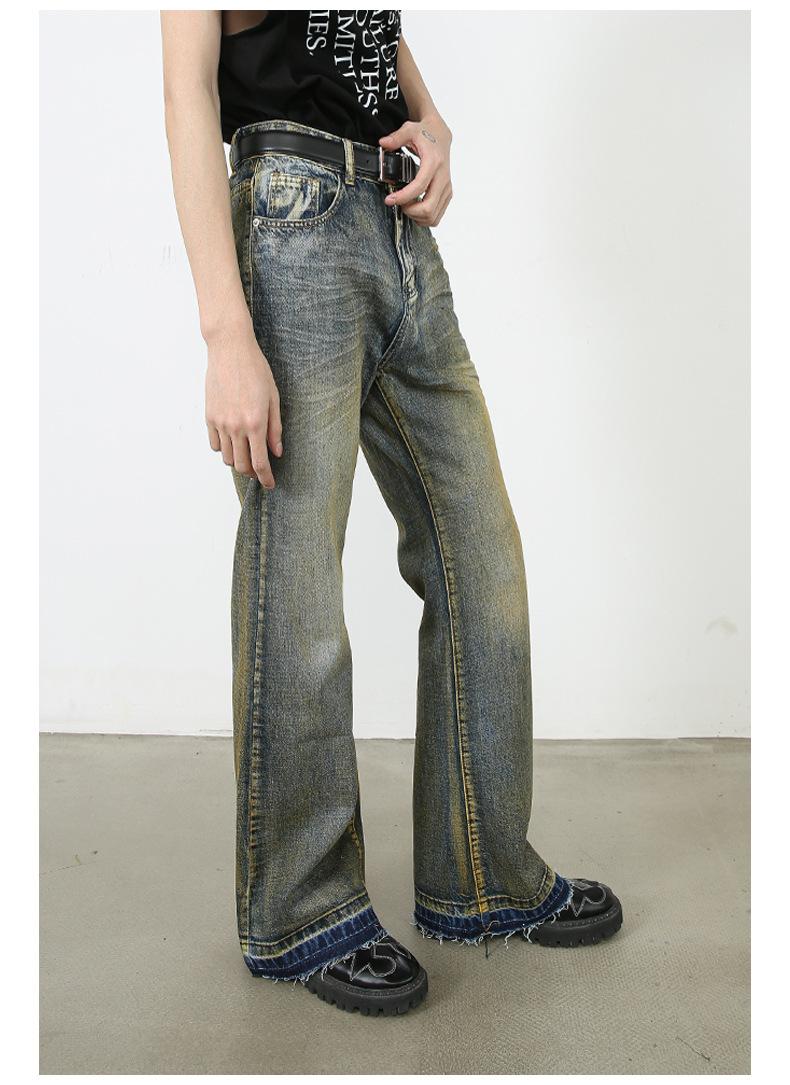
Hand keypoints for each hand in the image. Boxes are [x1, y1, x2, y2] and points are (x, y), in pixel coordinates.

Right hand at [204, 321, 281, 489]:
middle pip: (241, 465)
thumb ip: (275, 428)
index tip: (270, 484)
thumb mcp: (274, 398)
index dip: (266, 478)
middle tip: (260, 471)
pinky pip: (214, 444)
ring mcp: (220, 422)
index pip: (260, 463)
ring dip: (238, 461)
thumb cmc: (256, 370)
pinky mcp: (209, 416)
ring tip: (247, 455)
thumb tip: (277, 452)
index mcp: (255, 423)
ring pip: (226, 457)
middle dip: (252, 473)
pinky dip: (224, 449)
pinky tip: (233, 442)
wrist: (230, 350)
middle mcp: (235, 426)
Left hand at [379, 114, 452, 226]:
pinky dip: (424, 217)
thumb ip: (396, 137)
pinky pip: (437, 216)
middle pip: (428, 207)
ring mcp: (447, 188)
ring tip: (406, 207)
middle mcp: (443, 178)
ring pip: (433, 216)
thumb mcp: (410, 130)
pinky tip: (415, 209)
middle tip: (399, 204)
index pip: (419, 187)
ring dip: (417, 216)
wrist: (441, 137)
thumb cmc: (426, 135)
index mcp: (433, 163)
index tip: (390, 199)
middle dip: (410, 211)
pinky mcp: (447, 194)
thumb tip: (383, 143)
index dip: (403, 197)